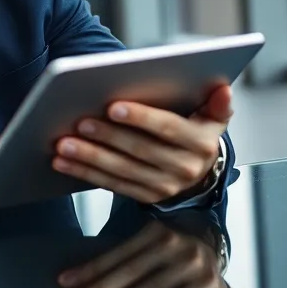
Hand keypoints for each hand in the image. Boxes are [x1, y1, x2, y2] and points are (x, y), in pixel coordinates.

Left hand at [52, 85, 232, 203]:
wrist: (201, 172)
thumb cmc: (197, 131)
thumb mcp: (214, 117)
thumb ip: (217, 104)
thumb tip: (224, 89)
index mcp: (201, 143)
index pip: (168, 128)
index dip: (141, 118)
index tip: (112, 106)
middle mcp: (186, 169)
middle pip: (139, 150)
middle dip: (107, 136)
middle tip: (78, 121)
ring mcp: (165, 187)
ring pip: (121, 170)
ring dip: (89, 157)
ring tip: (63, 143)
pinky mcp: (146, 198)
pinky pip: (111, 184)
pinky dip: (85, 173)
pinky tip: (63, 161)